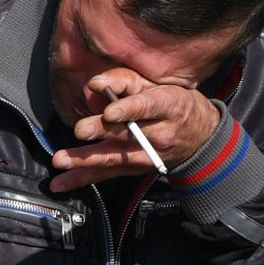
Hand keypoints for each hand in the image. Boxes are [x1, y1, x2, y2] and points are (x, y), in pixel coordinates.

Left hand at [46, 69, 222, 195]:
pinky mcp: (136, 169)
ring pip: (115, 158)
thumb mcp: (159, 85)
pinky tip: (62, 183)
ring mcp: (148, 156)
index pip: (147, 106)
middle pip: (127, 133)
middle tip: (80, 130)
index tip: (110, 111)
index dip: (128, 109)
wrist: (201, 139)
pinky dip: (82, 179)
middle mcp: (160, 133)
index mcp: (168, 105)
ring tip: (62, 159)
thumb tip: (95, 84)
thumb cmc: (176, 104)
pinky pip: (107, 174)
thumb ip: (126, 81)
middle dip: (102, 132)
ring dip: (86, 160)